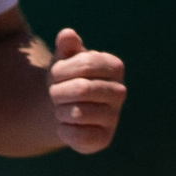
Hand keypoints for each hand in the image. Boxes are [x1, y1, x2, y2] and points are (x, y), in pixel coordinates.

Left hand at [45, 28, 125, 152]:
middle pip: (82, 89)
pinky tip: (65, 125)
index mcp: (114, 66)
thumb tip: (67, 35)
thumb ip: (66, 46)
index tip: (55, 75)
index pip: (85, 63)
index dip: (61, 70)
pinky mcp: (105, 139)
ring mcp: (114, 117)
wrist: (65, 106)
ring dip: (59, 111)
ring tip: (60, 108)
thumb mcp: (63, 58)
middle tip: (54, 94)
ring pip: (78, 114)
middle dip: (58, 92)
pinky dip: (63, 130)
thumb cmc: (65, 77)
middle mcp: (120, 92)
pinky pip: (79, 136)